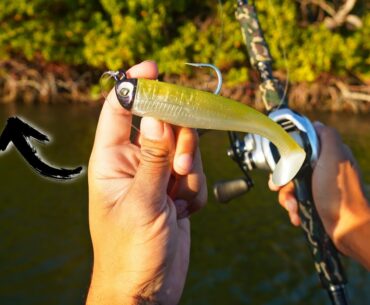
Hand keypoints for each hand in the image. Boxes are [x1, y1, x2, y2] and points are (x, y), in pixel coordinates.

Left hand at [87, 61, 206, 304]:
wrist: (148, 289)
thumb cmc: (131, 251)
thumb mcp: (143, 202)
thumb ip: (154, 157)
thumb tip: (159, 115)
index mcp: (112, 160)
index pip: (119, 110)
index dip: (134, 86)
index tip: (154, 68)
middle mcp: (136, 162)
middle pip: (164, 124)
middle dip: (179, 142)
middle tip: (181, 166)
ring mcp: (159, 175)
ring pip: (186, 149)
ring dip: (190, 171)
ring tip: (180, 198)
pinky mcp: (177, 189)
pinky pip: (196, 173)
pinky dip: (195, 192)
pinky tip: (183, 213)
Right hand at [269, 122, 369, 268]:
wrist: (348, 228)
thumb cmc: (340, 192)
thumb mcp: (335, 157)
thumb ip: (327, 136)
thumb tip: (315, 124)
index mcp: (327, 155)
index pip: (300, 147)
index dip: (286, 153)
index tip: (279, 163)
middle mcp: (322, 169)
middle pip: (291, 167)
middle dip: (282, 179)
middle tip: (276, 187)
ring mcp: (318, 186)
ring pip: (290, 186)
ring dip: (287, 197)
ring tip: (293, 207)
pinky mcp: (314, 202)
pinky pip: (296, 200)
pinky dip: (293, 208)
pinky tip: (296, 215)